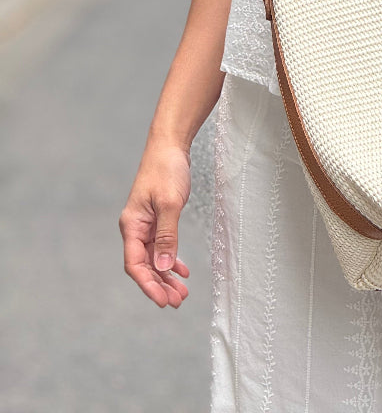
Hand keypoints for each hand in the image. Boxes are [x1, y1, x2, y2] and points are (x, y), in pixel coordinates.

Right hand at [119, 142, 191, 308]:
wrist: (170, 145)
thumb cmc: (166, 170)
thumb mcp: (169, 204)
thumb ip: (167, 236)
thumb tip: (163, 268)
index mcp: (132, 225)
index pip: (135, 264)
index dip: (148, 285)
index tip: (163, 301)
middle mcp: (136, 228)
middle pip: (145, 265)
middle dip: (159, 285)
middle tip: (177, 301)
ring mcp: (146, 224)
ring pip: (155, 258)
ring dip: (167, 275)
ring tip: (182, 293)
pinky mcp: (157, 219)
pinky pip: (162, 246)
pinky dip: (171, 259)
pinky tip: (182, 270)